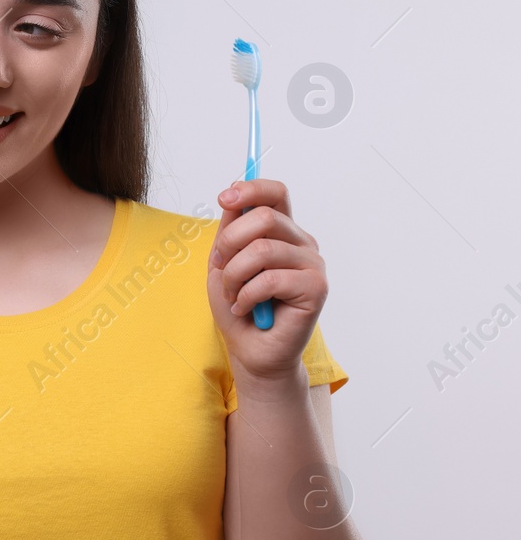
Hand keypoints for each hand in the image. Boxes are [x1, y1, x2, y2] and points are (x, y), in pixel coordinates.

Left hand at [206, 179, 328, 389]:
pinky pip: (270, 279)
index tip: (224, 198)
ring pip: (262, 250)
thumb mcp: (223, 263)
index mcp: (281, 232)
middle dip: (229, 244)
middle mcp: (301, 243)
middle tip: (222, 271)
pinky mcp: (316, 288)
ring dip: (234, 276)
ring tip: (233, 295)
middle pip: (263, 217)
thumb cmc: (238, 306)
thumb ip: (229, 231)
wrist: (251, 350)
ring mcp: (312, 264)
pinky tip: (245, 307)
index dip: (250, 189)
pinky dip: (246, 295)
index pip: (275, 194)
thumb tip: (232, 196)